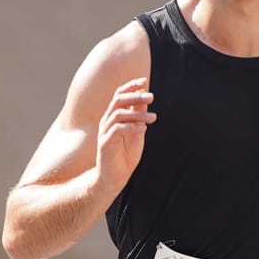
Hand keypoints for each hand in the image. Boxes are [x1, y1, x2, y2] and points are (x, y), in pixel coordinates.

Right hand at [96, 77, 154, 191]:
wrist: (114, 178)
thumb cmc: (125, 155)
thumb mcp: (136, 132)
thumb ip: (139, 116)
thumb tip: (145, 98)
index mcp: (113, 117)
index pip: (119, 95)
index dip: (131, 86)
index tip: (144, 81)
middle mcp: (107, 121)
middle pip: (118, 101)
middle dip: (135, 96)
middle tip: (151, 96)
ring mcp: (105, 132)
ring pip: (119, 114)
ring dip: (138, 114)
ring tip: (154, 118)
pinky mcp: (105, 143)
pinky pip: (117, 130)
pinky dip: (131, 127)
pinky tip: (143, 129)